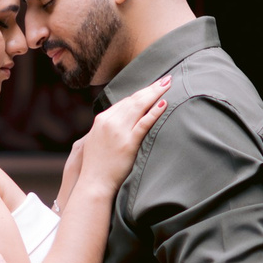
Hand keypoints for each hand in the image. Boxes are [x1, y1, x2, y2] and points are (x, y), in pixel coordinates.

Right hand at [68, 77, 171, 191]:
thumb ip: (108, 128)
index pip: (125, 101)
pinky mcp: (128, 144)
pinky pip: (144, 124)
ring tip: (168, 85)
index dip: (141, 93)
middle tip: (166, 79)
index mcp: (102, 120)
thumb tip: (122, 120)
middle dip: (151, 88)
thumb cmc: (97, 165)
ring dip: (155, 94)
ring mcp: (119, 132)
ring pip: (139, 107)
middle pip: (134, 100)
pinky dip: (154, 112)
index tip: (153, 86)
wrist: (94, 183)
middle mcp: (109, 122)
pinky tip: (164, 103)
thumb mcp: (97, 140)